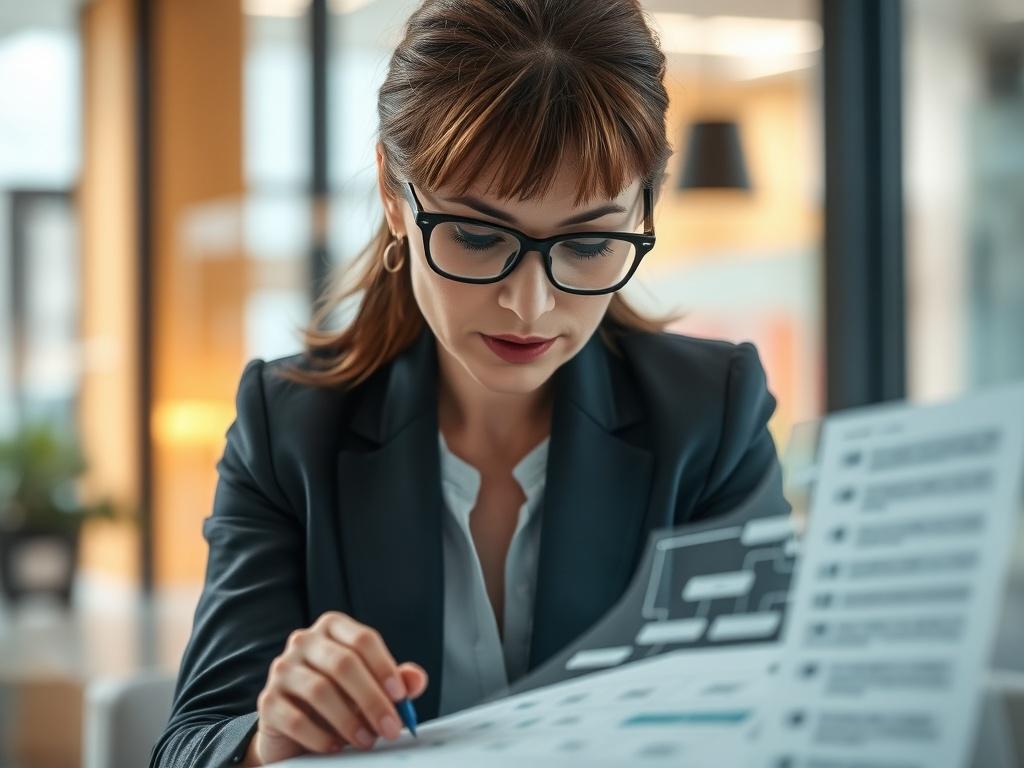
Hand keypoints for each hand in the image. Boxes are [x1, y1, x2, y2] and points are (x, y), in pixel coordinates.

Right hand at [247, 611, 427, 764]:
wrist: (295, 731)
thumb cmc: (340, 701)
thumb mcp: (371, 689)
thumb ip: (396, 682)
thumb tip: (415, 679)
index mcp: (333, 628)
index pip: (363, 639)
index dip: (385, 668)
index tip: (400, 697)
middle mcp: (304, 641)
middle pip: (343, 663)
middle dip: (372, 700)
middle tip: (391, 728)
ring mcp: (282, 669)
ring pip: (320, 690)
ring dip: (349, 720)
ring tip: (366, 740)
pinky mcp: (267, 700)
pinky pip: (295, 718)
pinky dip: (320, 736)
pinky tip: (335, 747)